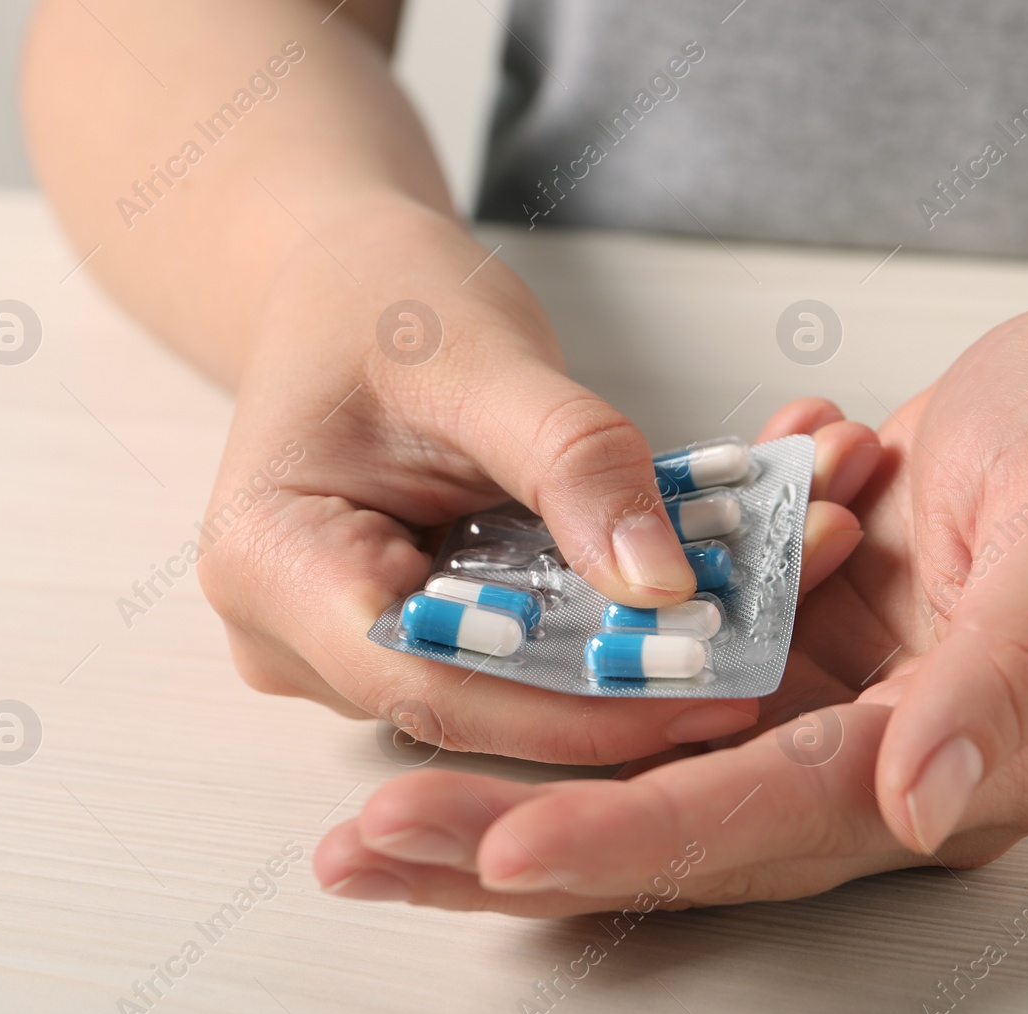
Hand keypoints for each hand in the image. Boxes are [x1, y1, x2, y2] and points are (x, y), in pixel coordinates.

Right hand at [195, 195, 876, 761]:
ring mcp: (339, 653)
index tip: (700, 682)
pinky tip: (689, 616)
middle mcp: (289, 636)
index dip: (569, 705)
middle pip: (471, 706)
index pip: (428, 679)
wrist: (348, 292)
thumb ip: (573, 462)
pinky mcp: (399, 644)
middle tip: (758, 662)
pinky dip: (597, 642)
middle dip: (619, 691)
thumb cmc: (385, 302)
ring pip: (502, 699)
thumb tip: (663, 583)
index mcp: (269, 563)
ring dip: (621, 670)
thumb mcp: (484, 359)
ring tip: (750, 627)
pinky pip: (510, 667)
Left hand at [312, 301, 1027, 911]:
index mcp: (973, 756)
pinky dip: (563, 704)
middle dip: (525, 842)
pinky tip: (449, 705)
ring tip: (374, 820)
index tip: (510, 847)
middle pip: (686, 827)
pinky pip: (658, 699)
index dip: (643, 834)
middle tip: (373, 849)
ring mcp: (832, 714)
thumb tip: (922, 798)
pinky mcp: (791, 658)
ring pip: (646, 779)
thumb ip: (1011, 666)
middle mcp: (889, 762)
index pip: (778, 814)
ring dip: (513, 794)